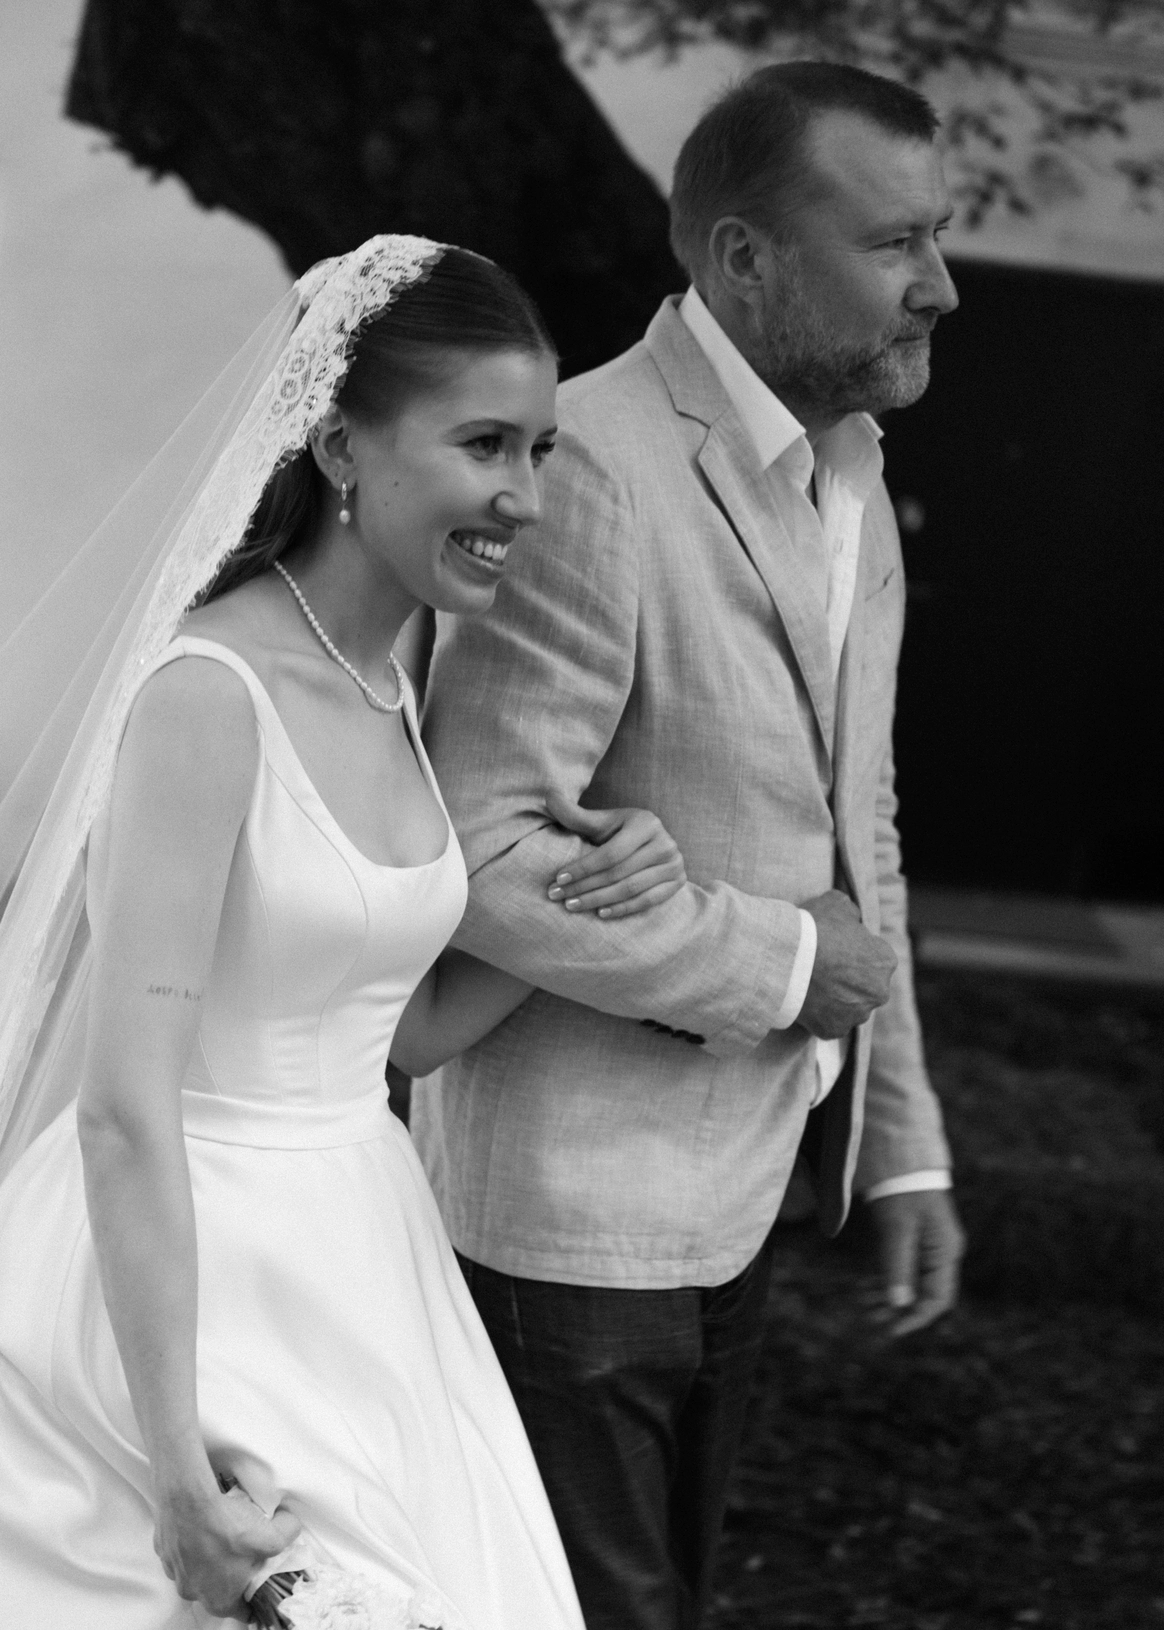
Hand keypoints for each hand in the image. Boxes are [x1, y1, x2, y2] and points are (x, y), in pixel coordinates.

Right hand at [153, 1474, 301, 1618]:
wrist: (187, 1499)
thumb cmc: (225, 1527)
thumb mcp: (270, 1536)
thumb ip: (287, 1536)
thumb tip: (292, 1527)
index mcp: (219, 1599)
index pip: (243, 1611)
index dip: (258, 1600)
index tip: (266, 1585)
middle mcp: (193, 1593)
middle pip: (220, 1590)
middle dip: (235, 1575)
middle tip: (248, 1554)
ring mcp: (175, 1572)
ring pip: (199, 1571)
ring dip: (212, 1558)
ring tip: (226, 1534)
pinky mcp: (164, 1550)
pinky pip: (184, 1551)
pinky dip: (195, 1542)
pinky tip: (206, 1523)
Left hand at [543, 792, 685, 918]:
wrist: (649, 846)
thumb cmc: (618, 833)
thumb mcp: (600, 822)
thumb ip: (574, 814)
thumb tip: (549, 795)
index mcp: (646, 823)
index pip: (610, 852)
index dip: (583, 867)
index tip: (558, 878)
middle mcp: (665, 842)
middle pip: (618, 872)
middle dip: (584, 886)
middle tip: (558, 895)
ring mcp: (675, 864)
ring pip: (631, 889)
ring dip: (598, 900)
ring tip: (572, 906)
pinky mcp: (678, 882)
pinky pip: (648, 901)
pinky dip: (623, 909)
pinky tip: (600, 913)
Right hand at [797, 890, 895, 1038]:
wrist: (786, 960)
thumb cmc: (814, 928)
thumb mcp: (837, 904)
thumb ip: (851, 914)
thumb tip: (852, 920)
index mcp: (885, 961)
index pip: (874, 956)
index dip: (854, 951)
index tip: (835, 947)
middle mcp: (878, 992)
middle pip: (864, 985)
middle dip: (848, 979)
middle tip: (822, 967)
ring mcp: (856, 1015)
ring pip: (848, 1007)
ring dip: (835, 998)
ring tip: (810, 984)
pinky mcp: (833, 1030)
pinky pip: (828, 1023)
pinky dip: (819, 1015)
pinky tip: (805, 1000)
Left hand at [867, 1188, 964, 1337]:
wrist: (901, 1153)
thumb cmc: (902, 1189)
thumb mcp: (897, 1228)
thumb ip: (898, 1266)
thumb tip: (898, 1304)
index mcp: (944, 1252)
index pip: (937, 1298)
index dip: (915, 1318)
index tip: (890, 1330)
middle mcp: (941, 1251)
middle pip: (924, 1293)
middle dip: (897, 1309)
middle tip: (870, 1319)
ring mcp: (929, 1243)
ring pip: (912, 1281)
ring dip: (890, 1295)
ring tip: (865, 1307)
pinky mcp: (914, 1235)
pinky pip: (903, 1265)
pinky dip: (887, 1278)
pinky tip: (867, 1287)